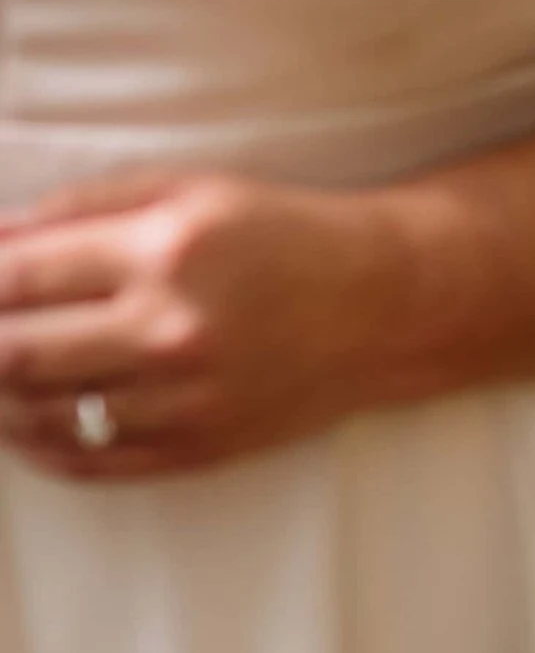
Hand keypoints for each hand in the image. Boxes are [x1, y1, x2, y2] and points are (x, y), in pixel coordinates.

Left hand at [0, 172, 399, 480]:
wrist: (380, 305)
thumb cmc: (280, 234)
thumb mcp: (191, 190)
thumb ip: (85, 207)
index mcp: (167, 250)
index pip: (18, 276)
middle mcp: (172, 328)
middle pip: (14, 352)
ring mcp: (183, 399)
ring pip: (39, 414)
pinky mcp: (194, 449)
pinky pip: (84, 461)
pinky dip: (35, 444)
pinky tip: (23, 419)